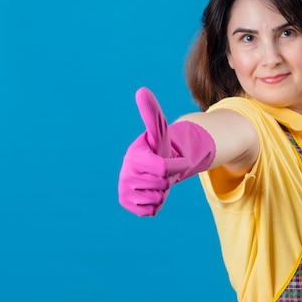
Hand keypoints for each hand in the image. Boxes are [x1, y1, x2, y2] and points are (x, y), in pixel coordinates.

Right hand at [118, 87, 215, 216]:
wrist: (155, 168)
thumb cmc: (159, 149)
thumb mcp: (160, 132)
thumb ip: (153, 114)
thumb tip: (142, 90)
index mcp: (134, 156)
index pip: (163, 168)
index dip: (175, 166)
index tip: (176, 159)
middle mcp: (125, 173)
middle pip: (161, 185)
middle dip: (168, 179)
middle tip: (163, 171)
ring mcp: (125, 190)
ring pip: (157, 198)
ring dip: (163, 191)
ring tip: (157, 180)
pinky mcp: (128, 204)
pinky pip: (150, 210)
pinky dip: (157, 203)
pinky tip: (152, 192)